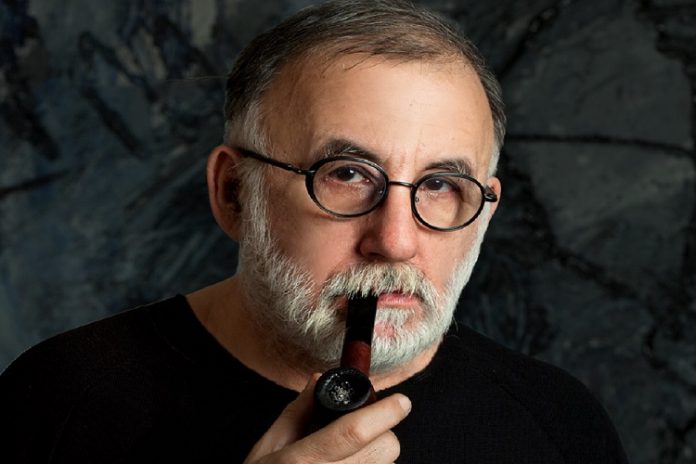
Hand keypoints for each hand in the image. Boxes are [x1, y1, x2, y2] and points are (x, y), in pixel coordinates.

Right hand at [243, 375, 410, 462]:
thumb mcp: (267, 449)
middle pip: (384, 450)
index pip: (352, 433)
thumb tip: (318, 382)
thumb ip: (296, 414)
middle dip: (382, 434)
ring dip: (377, 459)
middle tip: (363, 432)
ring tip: (351, 459)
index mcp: (301, 460)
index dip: (382, 414)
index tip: (401, 401)